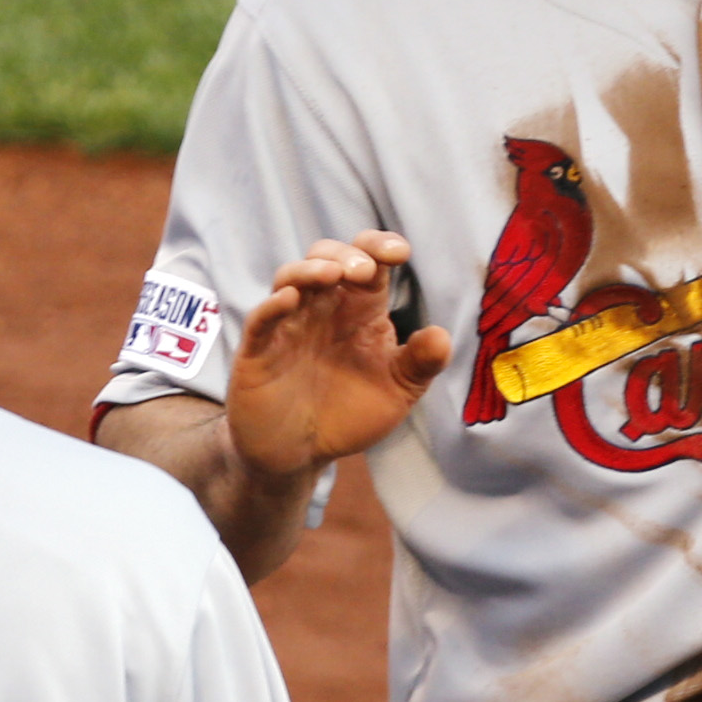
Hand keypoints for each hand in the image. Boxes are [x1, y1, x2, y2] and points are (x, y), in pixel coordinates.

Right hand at [228, 235, 454, 480]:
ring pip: (291, 277)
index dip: (381, 247)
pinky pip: (262, 318)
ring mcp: (289, 325)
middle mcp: (323, 309)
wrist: (301, 454)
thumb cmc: (348, 415)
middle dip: (346, 255)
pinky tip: (290, 299)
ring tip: (332, 275)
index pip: (369, 263)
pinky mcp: (259, 350)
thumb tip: (442, 336)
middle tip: (364, 272)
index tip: (400, 253)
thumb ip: (419, 364)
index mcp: (359, 311)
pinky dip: (273, 304)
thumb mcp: (396, 392)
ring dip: (310, 269)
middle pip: (327, 257)